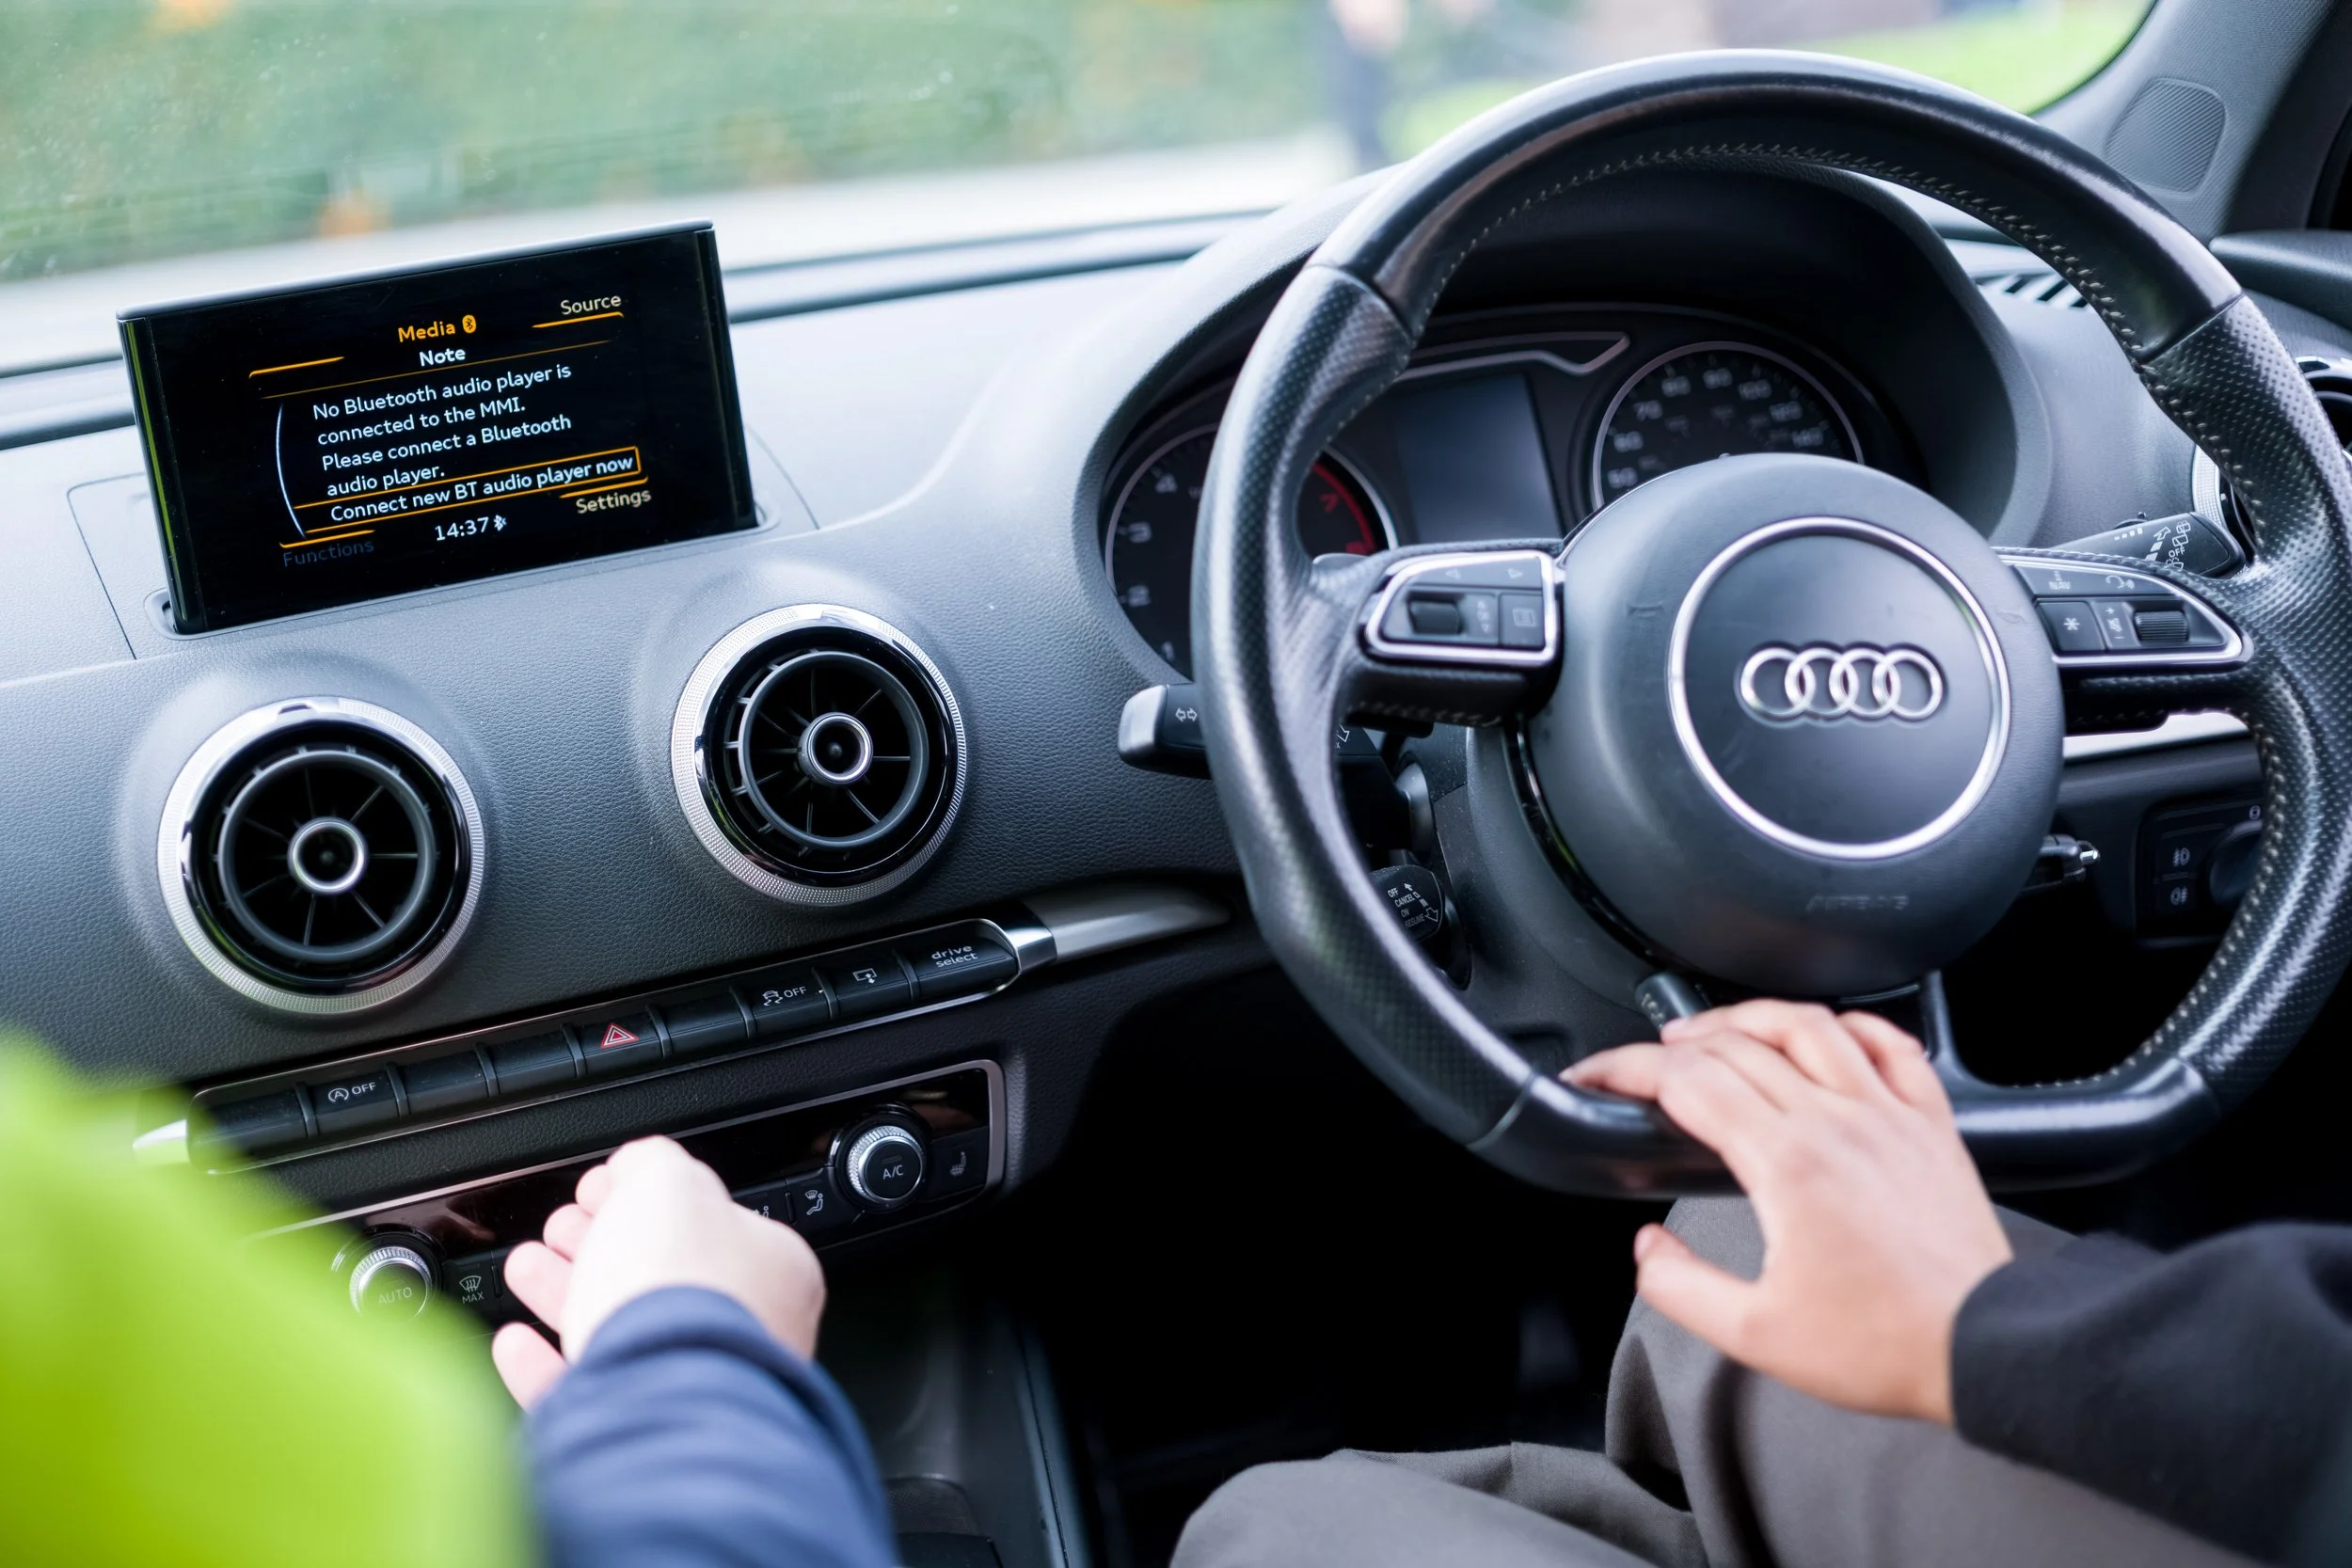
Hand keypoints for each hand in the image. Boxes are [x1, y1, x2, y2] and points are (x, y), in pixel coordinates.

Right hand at [489, 1136, 827, 1407]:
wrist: (659, 1403)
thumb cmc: (680, 1289)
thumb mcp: (667, 1184)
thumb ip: (652, 1165)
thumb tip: (639, 1164)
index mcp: (771, 1272)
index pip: (709, 1223)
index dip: (649, 1199)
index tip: (599, 1190)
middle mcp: (743, 1336)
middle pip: (660, 1279)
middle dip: (600, 1245)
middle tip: (562, 1227)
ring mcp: (691, 1392)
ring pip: (620, 1336)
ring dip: (567, 1296)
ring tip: (528, 1267)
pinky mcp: (636, 1440)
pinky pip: (586, 1398)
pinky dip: (545, 1368)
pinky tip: (517, 1344)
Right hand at [1566, 1001, 2011, 1423]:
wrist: (1985, 1346)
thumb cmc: (1885, 1344)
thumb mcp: (1755, 1335)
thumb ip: (1680, 1287)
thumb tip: (1648, 1246)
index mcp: (1787, 1163)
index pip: (1688, 1082)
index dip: (1626, 1069)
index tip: (1598, 1077)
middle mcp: (1837, 1122)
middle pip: (1736, 1046)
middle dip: (1671, 1044)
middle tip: (1641, 1063)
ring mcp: (1889, 1115)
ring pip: (1809, 1026)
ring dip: (1749, 1017)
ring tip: (1715, 1030)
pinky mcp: (1931, 1125)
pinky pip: (1891, 1046)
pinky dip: (1851, 1026)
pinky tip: (1829, 1033)